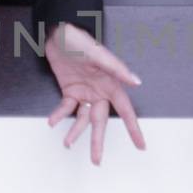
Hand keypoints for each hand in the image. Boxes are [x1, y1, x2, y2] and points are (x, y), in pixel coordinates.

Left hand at [45, 23, 146, 165]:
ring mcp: (84, 92)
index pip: (125, 110)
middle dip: (98, 141)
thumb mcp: (98, 54)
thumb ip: (117, 69)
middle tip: (97, 160)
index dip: (133, 128)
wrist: (58, 31)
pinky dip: (59, 115)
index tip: (141, 145)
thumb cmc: (80, 40)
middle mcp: (100, 91)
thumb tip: (136, 82)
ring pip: (82, 118)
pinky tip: (52, 121)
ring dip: (75, 131)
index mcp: (111, 84)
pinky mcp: (70, 89)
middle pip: (100, 121)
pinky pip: (66, 107)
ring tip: (68, 143)